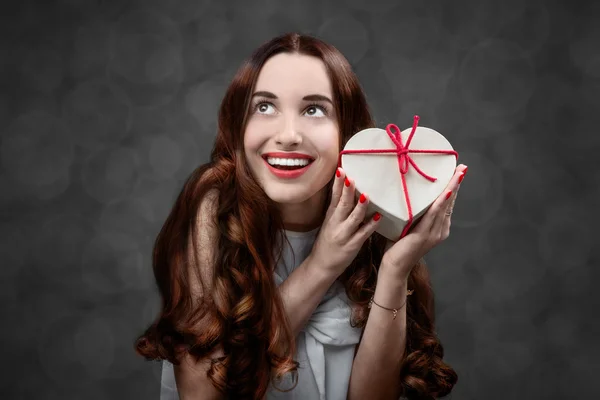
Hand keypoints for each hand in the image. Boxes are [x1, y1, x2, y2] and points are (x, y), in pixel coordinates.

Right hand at [309, 167, 381, 276]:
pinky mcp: (352, 245)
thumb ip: (338, 208)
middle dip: (347, 191)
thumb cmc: (327, 242)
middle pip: (342, 204)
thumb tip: (346, 191)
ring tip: (366, 195)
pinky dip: (370, 225)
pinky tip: (378, 218)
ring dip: (360, 207)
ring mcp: (344, 234)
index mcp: (331, 216)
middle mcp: (336, 223)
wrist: (321, 265)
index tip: (342, 169)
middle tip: (351, 178)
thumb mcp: (329, 222)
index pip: (334, 196)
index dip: (337, 183)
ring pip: (353, 218)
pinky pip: (363, 234)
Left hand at [380, 164, 467, 280]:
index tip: (457, 172)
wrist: (395, 267)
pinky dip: (441, 203)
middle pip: (450, 203)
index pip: (448, 204)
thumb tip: (408, 195)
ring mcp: (434, 233)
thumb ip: (413, 214)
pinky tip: (446, 192)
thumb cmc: (398, 246)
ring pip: (445, 206)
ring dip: (452, 188)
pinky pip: (434, 215)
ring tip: (458, 174)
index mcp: (439, 228)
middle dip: (456, 184)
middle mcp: (440, 230)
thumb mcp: (408, 225)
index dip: (453, 188)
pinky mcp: (425, 235)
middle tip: (462, 167)